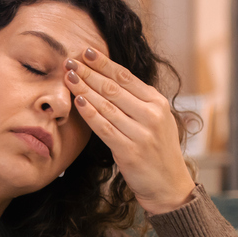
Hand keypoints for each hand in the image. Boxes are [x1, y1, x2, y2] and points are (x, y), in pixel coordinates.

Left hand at [64, 48, 195, 214]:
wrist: (169, 185)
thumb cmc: (157, 151)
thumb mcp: (155, 120)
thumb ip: (137, 101)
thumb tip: (110, 79)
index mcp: (158, 103)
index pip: (126, 77)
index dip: (104, 63)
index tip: (86, 52)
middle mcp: (151, 115)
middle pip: (114, 88)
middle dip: (89, 73)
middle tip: (70, 61)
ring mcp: (141, 133)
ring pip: (107, 105)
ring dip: (85, 89)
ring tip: (68, 76)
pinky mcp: (130, 151)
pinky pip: (104, 128)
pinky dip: (90, 113)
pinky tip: (78, 101)